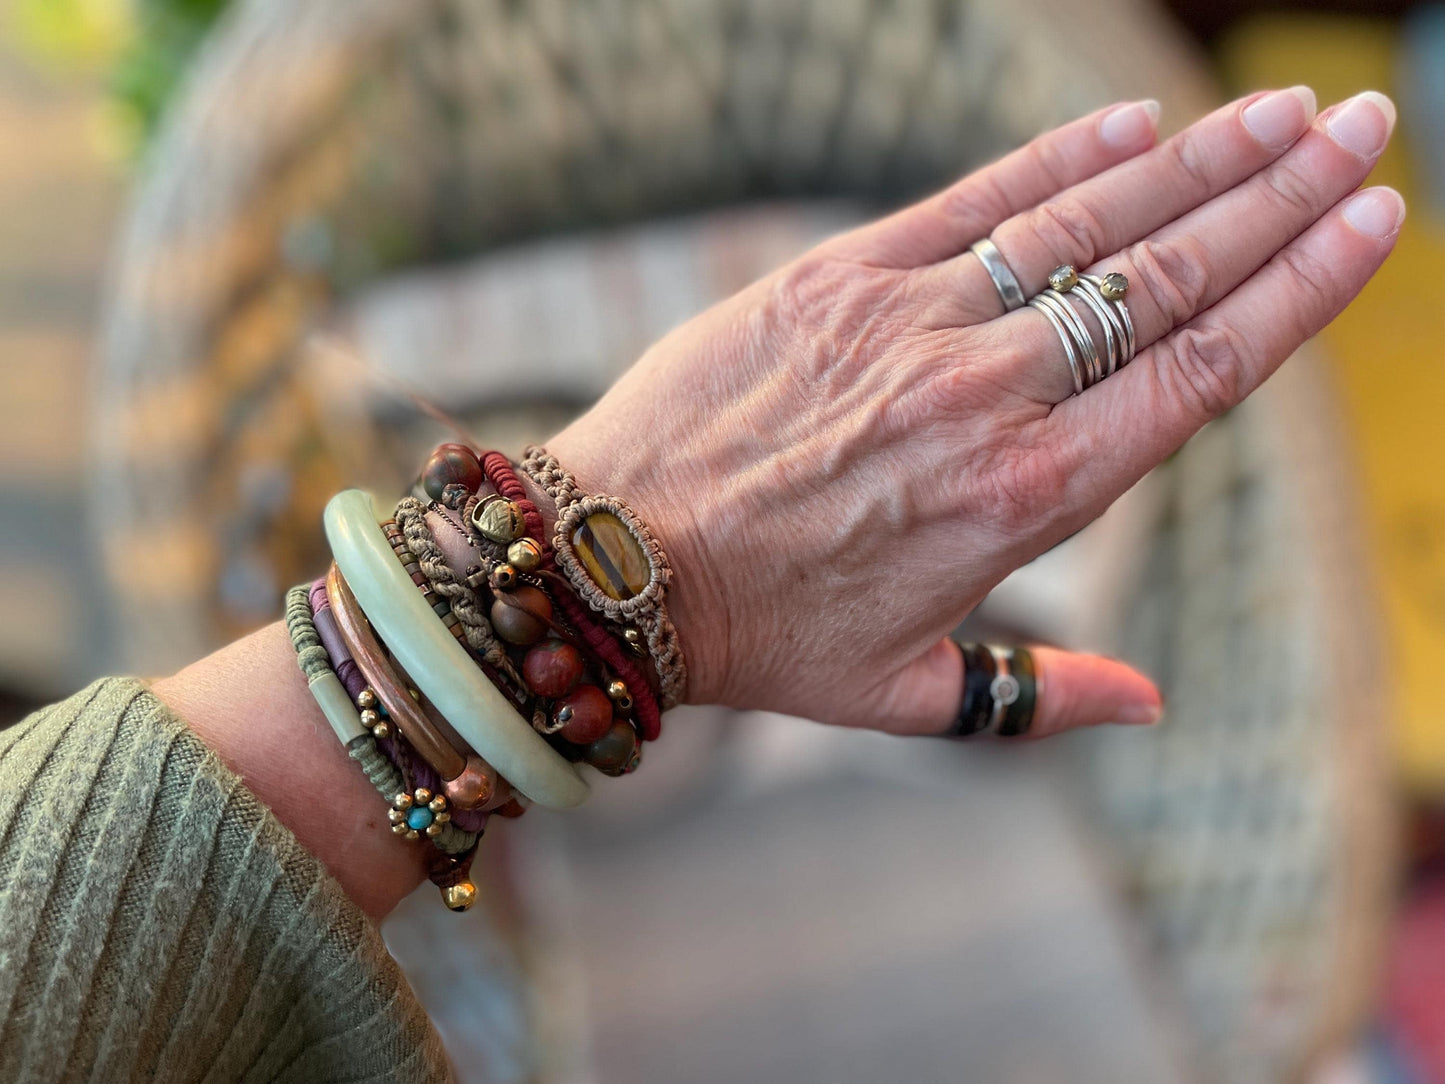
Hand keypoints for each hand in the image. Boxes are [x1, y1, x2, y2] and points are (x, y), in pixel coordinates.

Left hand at [548, 88, 1399, 737]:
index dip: (1298, 293)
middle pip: (1165, 281)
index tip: (1371, 230)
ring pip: (1084, 225)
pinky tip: (1134, 124)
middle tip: (1361, 133)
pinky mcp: (834, 279)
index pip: (1199, 374)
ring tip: (1283, 112)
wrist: (613, 566)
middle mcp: (986, 399)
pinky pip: (970, 202)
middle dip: (1280, 200)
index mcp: (1026, 500)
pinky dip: (1059, 159)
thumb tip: (1151, 706)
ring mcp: (910, 325)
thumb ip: (1039, 699)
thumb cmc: (763, 636)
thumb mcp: (906, 693)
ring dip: (1197, 161)